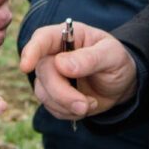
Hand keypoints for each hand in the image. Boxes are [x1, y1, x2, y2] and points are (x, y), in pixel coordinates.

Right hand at [19, 20, 135, 120]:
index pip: (42, 38)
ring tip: (90, 104)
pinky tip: (86, 106)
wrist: (122, 84)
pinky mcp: (53, 95)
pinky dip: (68, 112)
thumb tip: (61, 64)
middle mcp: (54, 54)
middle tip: (84, 105)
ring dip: (67, 105)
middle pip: (42, 71)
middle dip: (61, 93)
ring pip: (43, 92)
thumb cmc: (117, 62)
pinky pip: (51, 107)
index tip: (26, 67)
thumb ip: (90, 58)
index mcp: (66, 36)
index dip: (31, 51)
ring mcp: (51, 75)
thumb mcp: (112, 55)